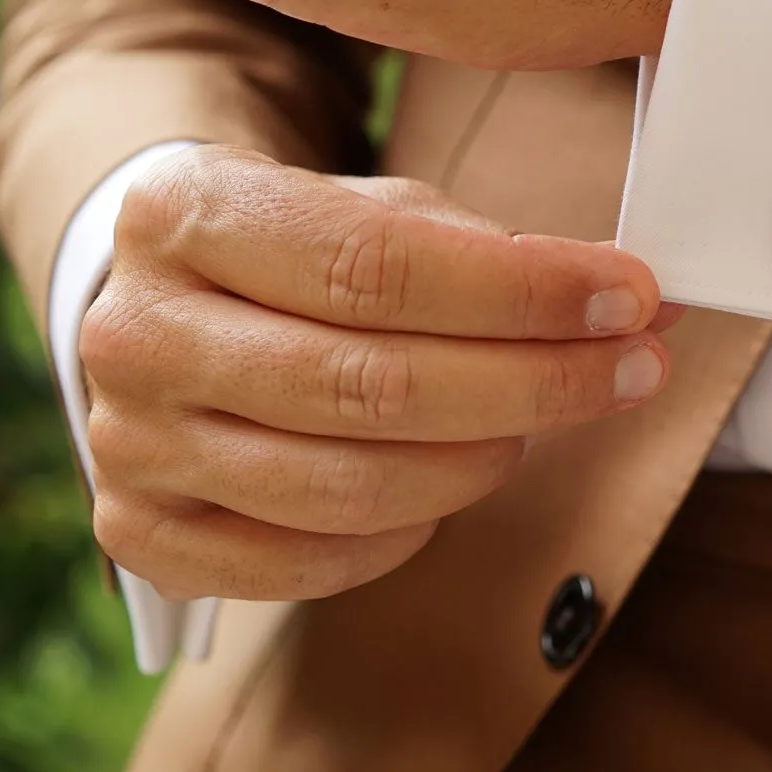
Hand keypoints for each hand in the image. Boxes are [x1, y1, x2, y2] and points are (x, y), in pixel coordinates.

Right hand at [80, 146, 677, 600]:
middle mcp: (136, 330)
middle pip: (372, 383)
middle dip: (535, 381)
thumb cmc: (302, 252)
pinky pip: (311, 563)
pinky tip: (450, 480)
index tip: (630, 297)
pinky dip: (407, 531)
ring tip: (539, 422)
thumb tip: (641, 302)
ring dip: (484, 459)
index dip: (523, 292)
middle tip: (633, 367)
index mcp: (186, 212)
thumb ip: (495, 251)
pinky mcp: (142, 535)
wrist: (172, 307)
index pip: (377, 265)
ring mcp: (129, 443)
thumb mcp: (378, 209)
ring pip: (350, 484)